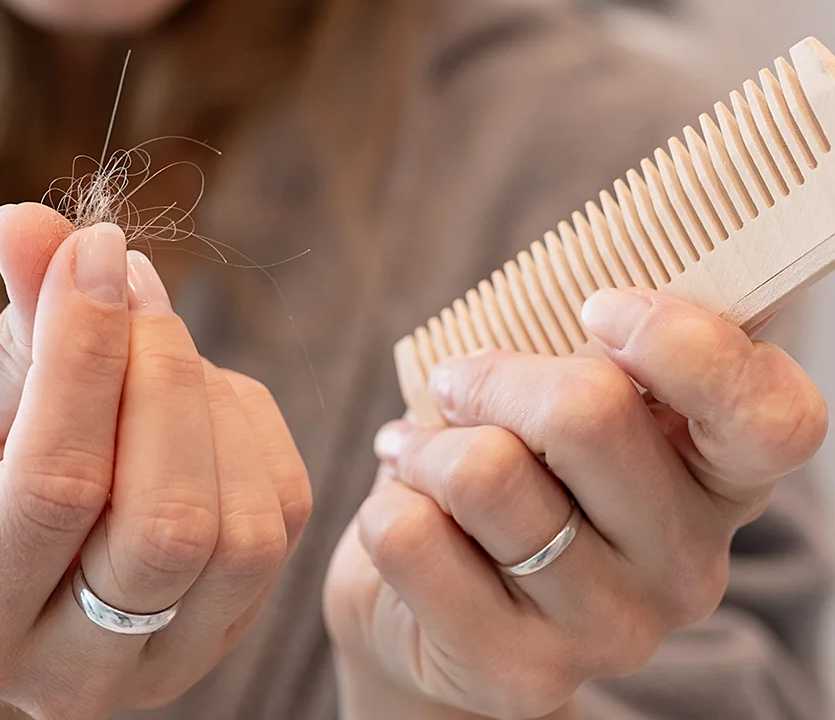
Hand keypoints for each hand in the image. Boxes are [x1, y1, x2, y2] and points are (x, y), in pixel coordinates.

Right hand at [0, 204, 310, 719]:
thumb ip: (13, 332)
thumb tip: (31, 222)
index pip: (55, 484)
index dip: (86, 351)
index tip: (93, 249)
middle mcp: (70, 674)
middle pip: (167, 524)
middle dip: (161, 376)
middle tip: (132, 287)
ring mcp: (166, 666)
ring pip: (242, 531)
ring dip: (209, 401)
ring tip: (156, 345)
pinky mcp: (232, 631)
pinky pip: (282, 514)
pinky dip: (248, 424)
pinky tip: (194, 391)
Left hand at [323, 288, 826, 719]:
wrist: (431, 615)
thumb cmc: (510, 479)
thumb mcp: (560, 409)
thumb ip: (595, 355)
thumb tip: (605, 279)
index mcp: (720, 479)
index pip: (770, 416)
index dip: (682, 344)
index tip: (597, 310)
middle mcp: (689, 565)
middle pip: (586, 414)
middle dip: (489, 377)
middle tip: (455, 386)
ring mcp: (611, 630)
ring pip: (485, 473)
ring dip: (423, 444)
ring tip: (413, 455)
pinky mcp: (521, 672)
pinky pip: (411, 536)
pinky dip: (384, 502)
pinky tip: (406, 514)